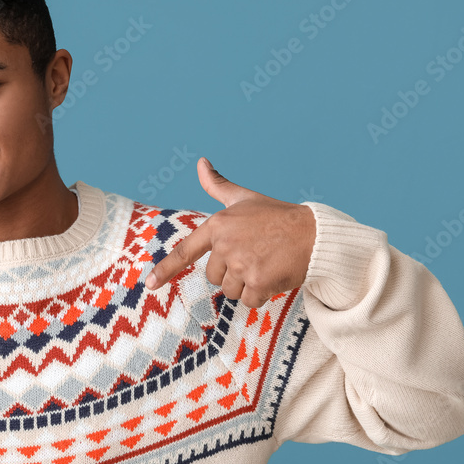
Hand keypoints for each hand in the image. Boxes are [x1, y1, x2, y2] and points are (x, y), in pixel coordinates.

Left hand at [144, 157, 315, 307]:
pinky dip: (261, 295)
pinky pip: (249, 301)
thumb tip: (201, 162)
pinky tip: (274, 276)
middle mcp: (225, 245)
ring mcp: (241, 264)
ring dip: (247, 285)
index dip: (165, 270)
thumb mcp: (244, 198)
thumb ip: (218, 186)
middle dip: (232, 272)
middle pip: (213, 276)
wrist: (314, 234)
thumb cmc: (277, 217)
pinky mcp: (257, 282)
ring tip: (265, 264)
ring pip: (230, 290)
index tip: (149, 284)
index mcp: (218, 225)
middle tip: (255, 256)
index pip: (185, 251)